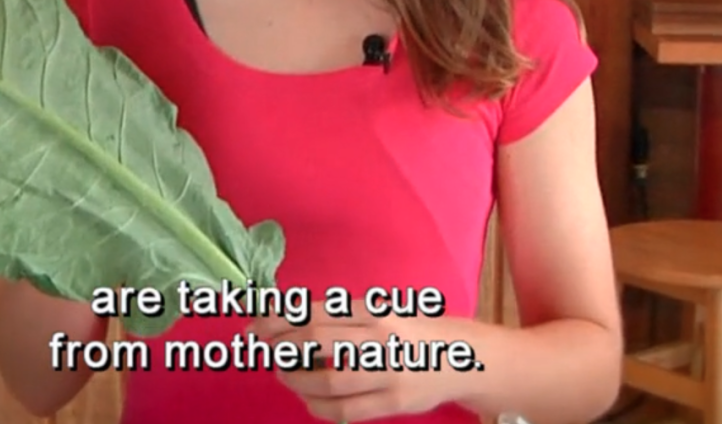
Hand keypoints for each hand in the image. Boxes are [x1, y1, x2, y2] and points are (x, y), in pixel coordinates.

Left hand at [248, 301, 470, 421]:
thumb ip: (346, 319)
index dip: (281, 320)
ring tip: (285, 375)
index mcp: (375, 310)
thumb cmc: (415, 332)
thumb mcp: (384, 313)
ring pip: (328, 379)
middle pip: (318, 341)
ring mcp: (389, 372)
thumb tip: (291, 324)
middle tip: (264, 351)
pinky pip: (347, 411)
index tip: (256, 326)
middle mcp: (380, 337)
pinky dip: (320, 408)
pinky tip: (310, 401)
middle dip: (282, 347)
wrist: (465, 358)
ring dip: (297, 380)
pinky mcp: (396, 401)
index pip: (317, 312)